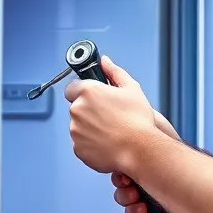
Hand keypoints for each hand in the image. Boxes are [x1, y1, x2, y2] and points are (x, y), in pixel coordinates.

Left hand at [64, 56, 156, 172]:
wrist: (140, 150)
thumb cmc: (138, 121)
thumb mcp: (131, 89)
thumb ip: (114, 72)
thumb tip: (105, 62)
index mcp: (88, 91)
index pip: (73, 87)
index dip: (84, 92)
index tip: (95, 98)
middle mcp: (77, 109)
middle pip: (77, 107)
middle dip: (89, 110)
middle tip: (109, 116)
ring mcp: (75, 131)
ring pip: (79, 126)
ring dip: (90, 127)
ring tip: (112, 131)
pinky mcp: (78, 149)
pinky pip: (82, 144)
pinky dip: (91, 144)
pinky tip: (108, 143)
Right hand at [111, 109, 192, 212]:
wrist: (208, 181)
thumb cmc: (181, 154)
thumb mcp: (158, 135)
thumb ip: (140, 133)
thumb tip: (123, 115)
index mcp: (142, 169)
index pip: (122, 178)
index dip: (121, 181)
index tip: (125, 179)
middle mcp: (148, 187)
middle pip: (125, 198)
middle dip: (128, 199)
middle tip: (136, 195)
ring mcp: (157, 204)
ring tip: (145, 211)